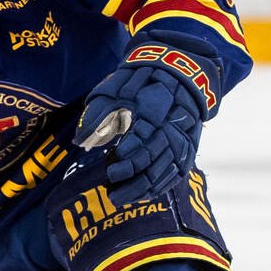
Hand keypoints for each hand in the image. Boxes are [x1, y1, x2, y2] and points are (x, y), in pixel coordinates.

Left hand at [75, 41, 220, 205]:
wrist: (179, 72)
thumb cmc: (140, 80)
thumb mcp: (117, 88)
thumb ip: (100, 114)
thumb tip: (81, 140)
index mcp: (157, 106)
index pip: (146, 133)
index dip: (131, 150)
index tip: (114, 161)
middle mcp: (173, 124)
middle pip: (156, 155)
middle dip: (132, 173)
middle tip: (110, 185)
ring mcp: (184, 138)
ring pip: (165, 169)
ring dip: (142, 187)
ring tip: (118, 198)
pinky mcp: (188, 149)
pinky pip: (176, 173)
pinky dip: (159, 187)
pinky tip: (141, 196)